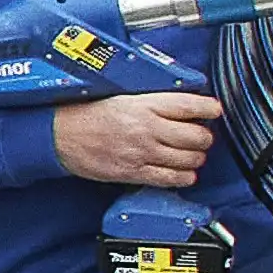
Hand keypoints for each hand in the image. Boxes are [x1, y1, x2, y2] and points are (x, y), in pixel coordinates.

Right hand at [52, 90, 221, 190]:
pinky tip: (183, 172)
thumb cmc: (85, 112)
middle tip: (201, 135)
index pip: (190, 105)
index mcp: (144, 104)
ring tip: (192, 153)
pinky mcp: (134, 172)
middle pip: (196, 135)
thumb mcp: (120, 94)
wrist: (59, 135)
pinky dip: (183, 177)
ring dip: (196, 157)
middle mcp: (146, 128)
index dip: (209, 108)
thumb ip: (152, 99)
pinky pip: (170, 178)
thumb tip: (181, 104)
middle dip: (204, 136)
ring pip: (189, 159)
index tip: (214, 110)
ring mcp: (141, 152)